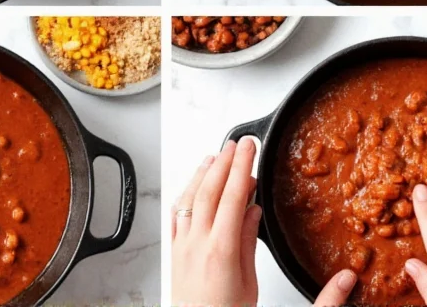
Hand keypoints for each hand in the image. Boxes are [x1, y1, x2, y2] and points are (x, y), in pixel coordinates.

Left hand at [171, 138, 259, 306]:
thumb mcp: (249, 283)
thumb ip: (248, 242)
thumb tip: (252, 211)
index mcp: (221, 250)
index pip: (232, 196)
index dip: (242, 167)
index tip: (249, 148)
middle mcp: (197, 243)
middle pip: (209, 190)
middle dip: (225, 161)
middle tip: (237, 143)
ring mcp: (182, 246)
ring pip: (190, 198)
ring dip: (203, 172)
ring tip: (216, 155)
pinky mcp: (174, 252)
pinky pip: (177, 214)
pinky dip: (187, 193)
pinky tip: (193, 186)